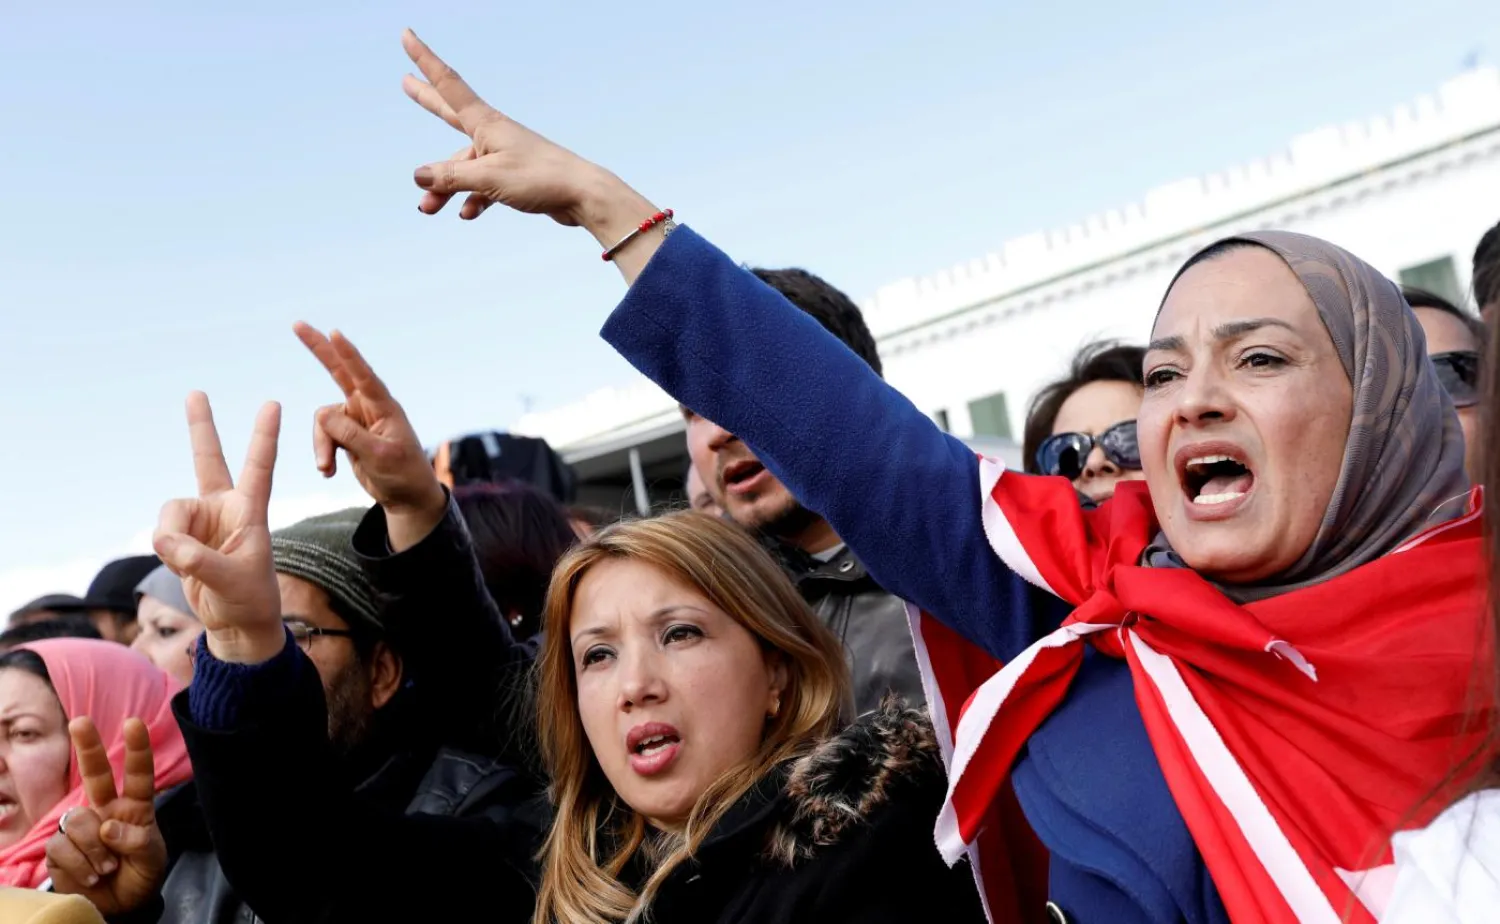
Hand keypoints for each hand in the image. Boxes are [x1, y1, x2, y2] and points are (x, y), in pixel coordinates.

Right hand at [45, 718, 167, 914]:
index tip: (135, 723)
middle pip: (96, 774)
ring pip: (79, 820)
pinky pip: (63, 848)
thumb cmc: (141, 874)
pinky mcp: (59, 848)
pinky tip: (91, 877)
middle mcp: (106, 810)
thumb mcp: (152, 858)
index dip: (137, 750)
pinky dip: (80, 865)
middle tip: (80, 721)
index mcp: (135, 808)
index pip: (138, 775)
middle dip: (89, 747)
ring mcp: (81, 828)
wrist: (121, 905)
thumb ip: (137, 840)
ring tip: (108, 869)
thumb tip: (107, 825)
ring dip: (95, 850)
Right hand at [154, 392, 283, 662]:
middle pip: (208, 459)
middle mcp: (224, 507)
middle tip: (196, 392)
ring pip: (170, 514)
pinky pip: (161, 534)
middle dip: (201, 426)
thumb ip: (198, 560)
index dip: (264, 435)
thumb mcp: (231, 581)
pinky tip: (183, 567)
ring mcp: (201, 519)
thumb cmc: (248, 599)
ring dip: (172, 540)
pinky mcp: (181, 535)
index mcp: (251, 510)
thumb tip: (166, 542)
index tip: (272, 403)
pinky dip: (167, 553)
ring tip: (191, 564)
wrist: (235, 622)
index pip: (260, 466)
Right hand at [295, 323, 444, 550]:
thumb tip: (322, 414)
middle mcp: (368, 407)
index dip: (349, 355)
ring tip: (328, 469)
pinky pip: (323, 436)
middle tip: (298, 324)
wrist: (405, 496)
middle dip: (319, 349)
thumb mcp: (378, 455)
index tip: (335, 333)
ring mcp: (355, 419)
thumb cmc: (403, 474)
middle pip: (339, 371)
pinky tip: (330, 472)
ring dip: (321, 444)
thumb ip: (350, 434)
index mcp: (384, 407)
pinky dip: (322, 453)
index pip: (364, 376)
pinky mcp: (346, 434)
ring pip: (323, 420)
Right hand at [400, 29, 665, 279]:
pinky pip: (484, 186)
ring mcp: (504, 154)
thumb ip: (451, 177)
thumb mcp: (488, 178)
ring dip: (445, 187)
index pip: (447, 85)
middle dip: (426, 100)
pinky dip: (473, 199)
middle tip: (405, 82)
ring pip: (464, 167)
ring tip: (427, 208)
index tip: (407, 35)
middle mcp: (493, 134)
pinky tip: (467, 214)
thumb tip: (419, 175)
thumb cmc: (540, 179)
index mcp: (486, 123)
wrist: (582, 196)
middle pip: (450, 113)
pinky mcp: (515, 177)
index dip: (424, 60)